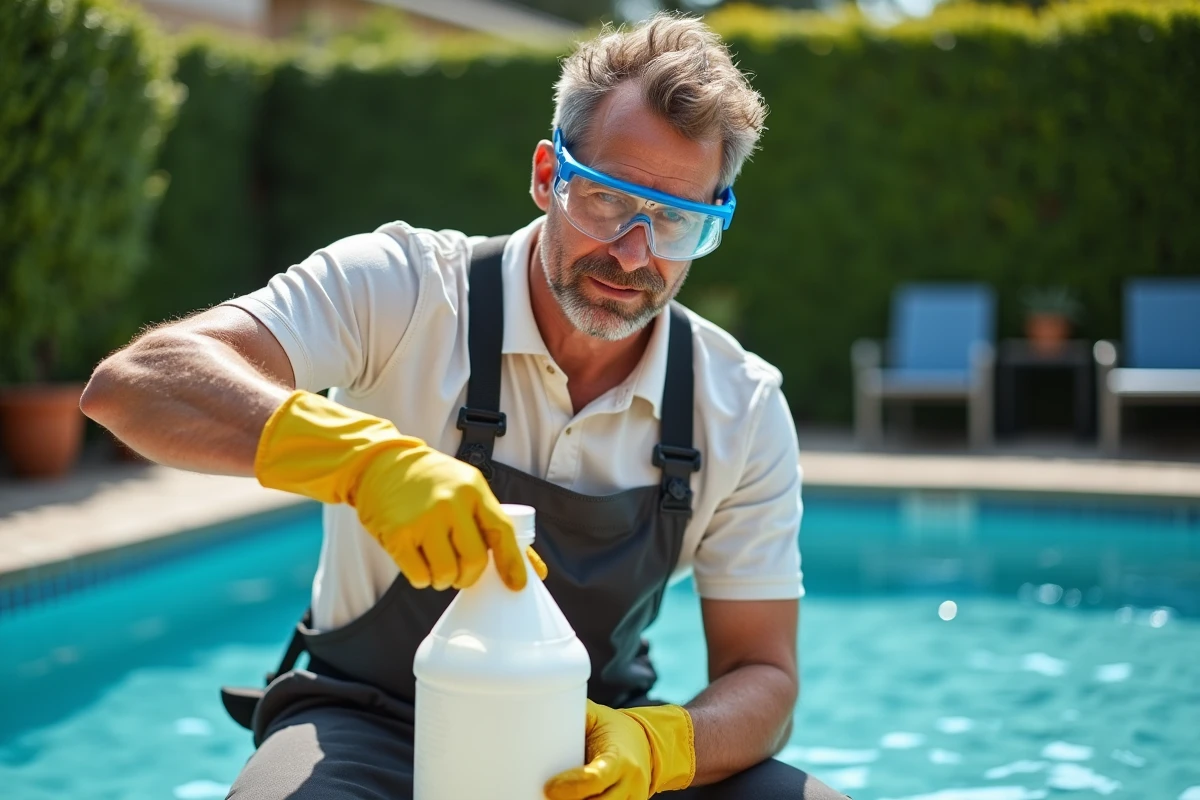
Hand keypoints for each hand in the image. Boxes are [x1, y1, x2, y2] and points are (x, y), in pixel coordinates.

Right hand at [255, 390, 545, 589]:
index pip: (502, 532)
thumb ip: (495, 526)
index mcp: (474, 490)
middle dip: (468, 576)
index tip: (516, 586)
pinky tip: (418, 563)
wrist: (382, 464)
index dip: (512, 563)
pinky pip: (419, 576)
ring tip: (437, 565)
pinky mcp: (398, 534)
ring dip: (444, 579)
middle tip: (460, 573)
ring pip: (446, 573)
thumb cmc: (432, 483)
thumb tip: (534, 572)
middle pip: (474, 560)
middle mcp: (451, 503)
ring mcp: (424, 518)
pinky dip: (422, 579)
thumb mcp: (468, 490)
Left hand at [544, 700, 694, 799]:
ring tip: (557, 796)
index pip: (596, 778)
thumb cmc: (614, 729)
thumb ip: (576, 715)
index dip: (571, 787)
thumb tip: (544, 708)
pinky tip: (571, 797)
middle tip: (547, 794)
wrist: (646, 744)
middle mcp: (630, 784)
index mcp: (621, 759)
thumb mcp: (597, 717)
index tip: (549, 787)